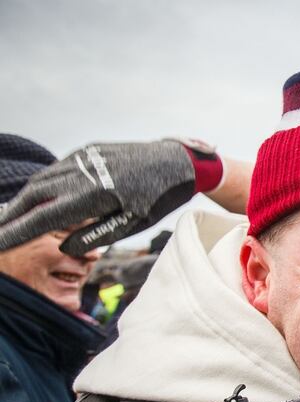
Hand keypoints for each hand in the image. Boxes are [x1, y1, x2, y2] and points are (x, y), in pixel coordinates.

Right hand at [0, 139, 221, 255]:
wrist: (178, 161)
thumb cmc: (159, 198)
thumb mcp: (133, 224)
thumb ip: (96, 236)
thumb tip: (62, 246)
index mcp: (94, 195)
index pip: (43, 217)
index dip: (17, 231)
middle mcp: (83, 173)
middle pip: (34, 196)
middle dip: (11, 215)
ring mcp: (84, 158)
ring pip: (43, 179)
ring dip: (23, 199)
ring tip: (9, 218)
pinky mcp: (88, 150)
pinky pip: (57, 168)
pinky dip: (42, 183)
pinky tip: (35, 196)